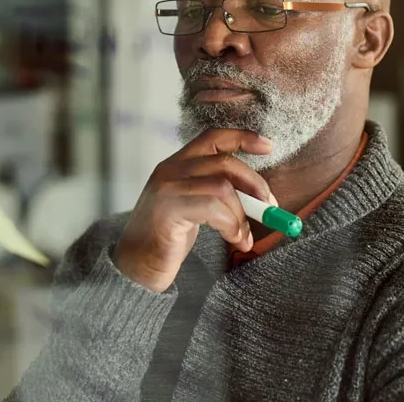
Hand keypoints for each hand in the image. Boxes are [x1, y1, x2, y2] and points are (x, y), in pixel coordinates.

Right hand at [113, 129, 275, 292]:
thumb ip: (218, 195)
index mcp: (177, 164)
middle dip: (255, 185)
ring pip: (222, 187)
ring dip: (242, 214)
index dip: (242, 137)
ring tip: (243, 237)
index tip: (268, 146)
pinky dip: (232, 225)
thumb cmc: (167, 239)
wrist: (135, 267)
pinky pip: (213, 208)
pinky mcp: (168, 209)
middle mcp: (170, 170)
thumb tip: (261, 199)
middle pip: (225, 162)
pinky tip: (234, 239)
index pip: (212, 137)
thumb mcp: (194, 208)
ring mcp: (167, 188)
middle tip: (268, 208)